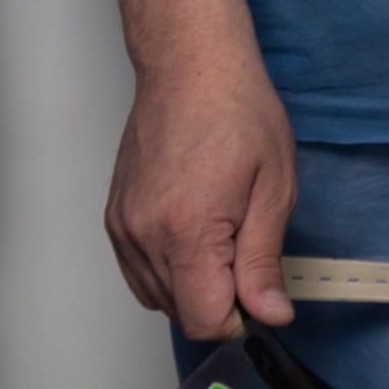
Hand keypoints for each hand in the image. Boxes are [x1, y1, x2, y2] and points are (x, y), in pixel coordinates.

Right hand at [102, 59, 297, 338]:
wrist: (190, 67)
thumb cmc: (238, 113)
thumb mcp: (274, 190)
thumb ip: (264, 262)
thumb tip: (271, 316)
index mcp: (186, 232)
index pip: (205, 321)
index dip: (240, 318)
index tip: (258, 291)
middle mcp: (144, 236)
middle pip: (181, 314)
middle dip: (219, 300)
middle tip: (245, 250)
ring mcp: (123, 228)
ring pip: (158, 297)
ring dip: (193, 286)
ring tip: (221, 235)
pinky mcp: (114, 219)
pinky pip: (139, 273)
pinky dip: (168, 270)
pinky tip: (194, 235)